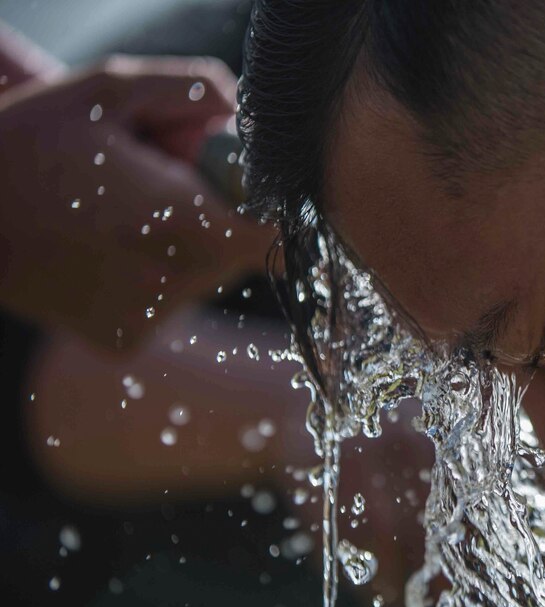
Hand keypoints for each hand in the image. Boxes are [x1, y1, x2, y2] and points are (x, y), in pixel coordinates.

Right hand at [0, 54, 273, 351]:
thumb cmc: (30, 143)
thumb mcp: (108, 89)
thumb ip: (193, 91)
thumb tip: (243, 115)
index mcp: (183, 220)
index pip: (276, 236)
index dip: (268, 209)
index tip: (238, 187)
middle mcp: (172, 280)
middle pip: (239, 255)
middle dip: (217, 220)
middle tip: (157, 190)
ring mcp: (148, 319)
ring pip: (203, 280)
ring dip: (183, 249)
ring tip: (122, 220)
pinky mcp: (123, 341)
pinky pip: (166, 303)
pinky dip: (151, 277)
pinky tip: (104, 252)